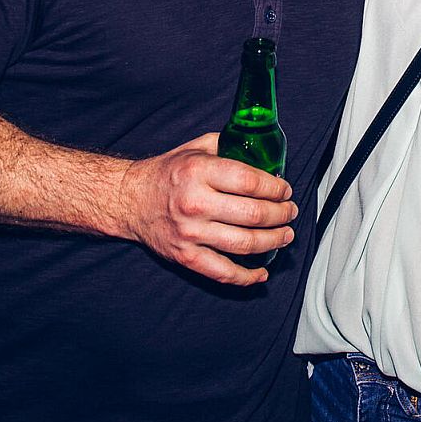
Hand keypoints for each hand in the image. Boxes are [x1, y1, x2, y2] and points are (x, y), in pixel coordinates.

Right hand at [116, 132, 296, 285]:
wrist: (130, 199)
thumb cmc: (167, 173)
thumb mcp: (195, 148)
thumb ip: (227, 145)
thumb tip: (263, 151)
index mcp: (199, 172)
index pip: (251, 182)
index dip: (276, 189)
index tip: (285, 190)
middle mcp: (195, 203)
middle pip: (254, 214)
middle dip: (281, 215)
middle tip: (290, 212)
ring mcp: (191, 233)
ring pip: (246, 243)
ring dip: (274, 241)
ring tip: (285, 235)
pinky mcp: (186, 257)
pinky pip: (223, 272)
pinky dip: (247, 276)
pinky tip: (262, 272)